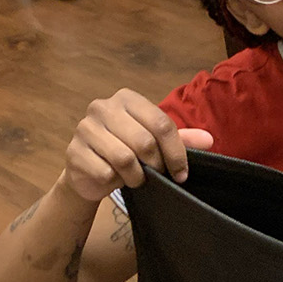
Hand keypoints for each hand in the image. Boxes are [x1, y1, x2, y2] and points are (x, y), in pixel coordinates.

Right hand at [60, 88, 212, 200]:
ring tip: (137, 179)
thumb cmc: (125, 152)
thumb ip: (181, 140)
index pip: (161, 123)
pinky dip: (115, 182)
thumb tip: (209, 140)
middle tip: (158, 176)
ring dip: (137, 176)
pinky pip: (105, 173)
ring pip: (124, 159)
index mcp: (126, 98)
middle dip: (157, 166)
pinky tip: (114, 179)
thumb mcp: (154, 143)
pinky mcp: (73, 152)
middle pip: (144, 141)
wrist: (87, 171)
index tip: (182, 173)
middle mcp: (102, 107)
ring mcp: (84, 128)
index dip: (176, 152)